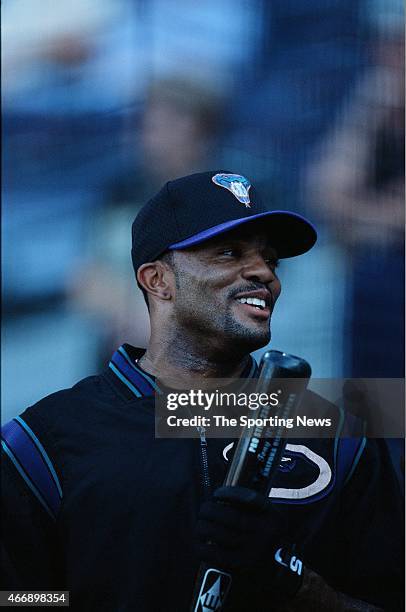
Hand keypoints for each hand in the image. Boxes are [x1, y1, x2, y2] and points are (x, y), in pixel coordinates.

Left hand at [195, 486, 302, 602]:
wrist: (280, 569)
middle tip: (203, 509)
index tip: (217, 493)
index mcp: (273, 516)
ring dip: (203, 528)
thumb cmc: (266, 535)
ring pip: (221, 534)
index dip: (230, 493)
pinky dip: (204, 548)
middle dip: (210, 511)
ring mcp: (254, 550)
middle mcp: (265, 533)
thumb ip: (252, 503)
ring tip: (199, 525)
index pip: (251, 499)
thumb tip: (219, 497)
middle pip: (231, 517)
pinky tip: (199, 543)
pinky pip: (218, 555)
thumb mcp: (270, 516)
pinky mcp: (243, 566)